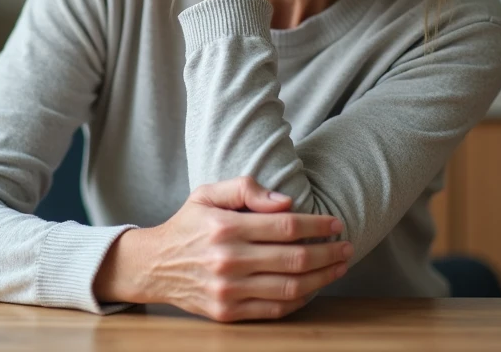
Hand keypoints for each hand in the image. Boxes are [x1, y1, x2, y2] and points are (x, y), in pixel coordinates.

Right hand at [93, 176, 352, 321]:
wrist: (153, 265)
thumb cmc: (187, 225)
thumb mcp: (208, 193)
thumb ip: (245, 188)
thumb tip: (285, 201)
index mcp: (226, 227)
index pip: (285, 226)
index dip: (317, 225)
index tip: (336, 224)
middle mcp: (228, 260)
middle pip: (294, 259)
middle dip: (327, 253)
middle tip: (346, 247)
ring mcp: (228, 290)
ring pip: (290, 288)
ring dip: (321, 278)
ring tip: (337, 267)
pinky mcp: (227, 313)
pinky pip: (274, 310)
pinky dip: (300, 300)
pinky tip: (312, 288)